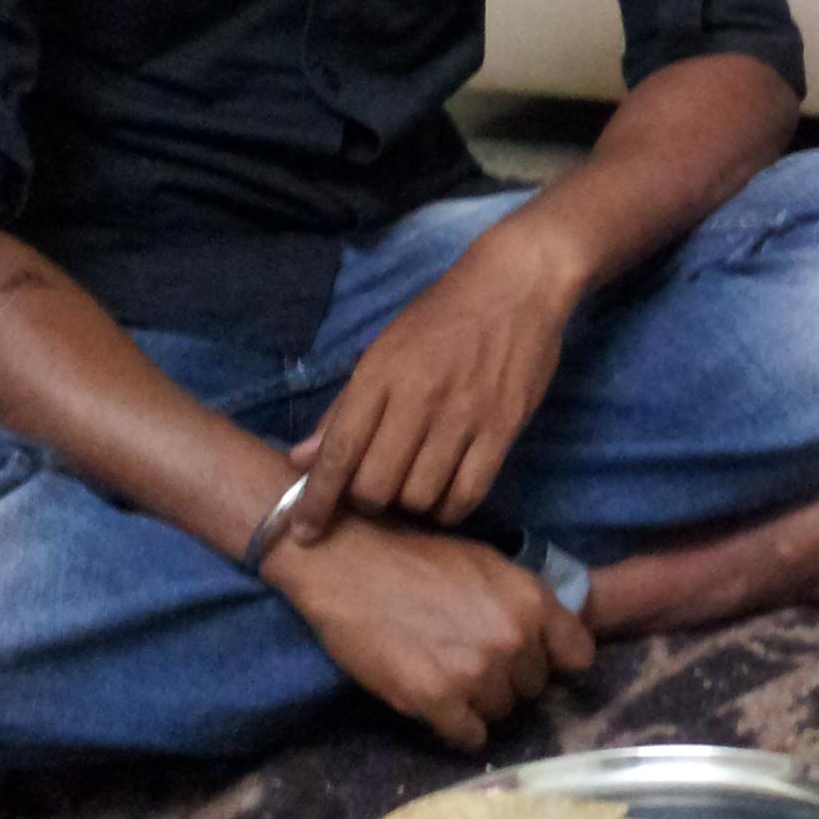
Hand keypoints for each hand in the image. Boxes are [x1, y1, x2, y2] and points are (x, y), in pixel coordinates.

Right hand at [267, 517, 594, 750]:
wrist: (352, 567)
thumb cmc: (419, 560)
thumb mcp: (490, 566)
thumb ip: (525, 604)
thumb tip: (550, 642)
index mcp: (532, 601)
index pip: (579, 656)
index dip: (555, 660)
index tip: (534, 661)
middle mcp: (514, 639)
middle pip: (534, 689)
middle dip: (510, 680)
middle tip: (474, 663)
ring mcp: (477, 673)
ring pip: (501, 713)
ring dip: (480, 703)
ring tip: (450, 679)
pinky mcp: (437, 700)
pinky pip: (468, 736)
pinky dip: (457, 727)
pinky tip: (439, 705)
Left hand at [288, 220, 574, 544]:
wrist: (516, 285)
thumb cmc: (442, 314)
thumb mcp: (383, 349)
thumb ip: (345, 408)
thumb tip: (302, 459)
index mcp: (381, 375)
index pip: (339, 452)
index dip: (316, 500)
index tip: (303, 533)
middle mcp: (419, 399)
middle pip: (377, 486)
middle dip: (367, 501)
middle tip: (376, 489)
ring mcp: (464, 417)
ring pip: (420, 496)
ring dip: (409, 505)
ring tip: (412, 488)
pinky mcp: (502, 430)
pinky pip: (468, 494)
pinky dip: (449, 509)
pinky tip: (443, 498)